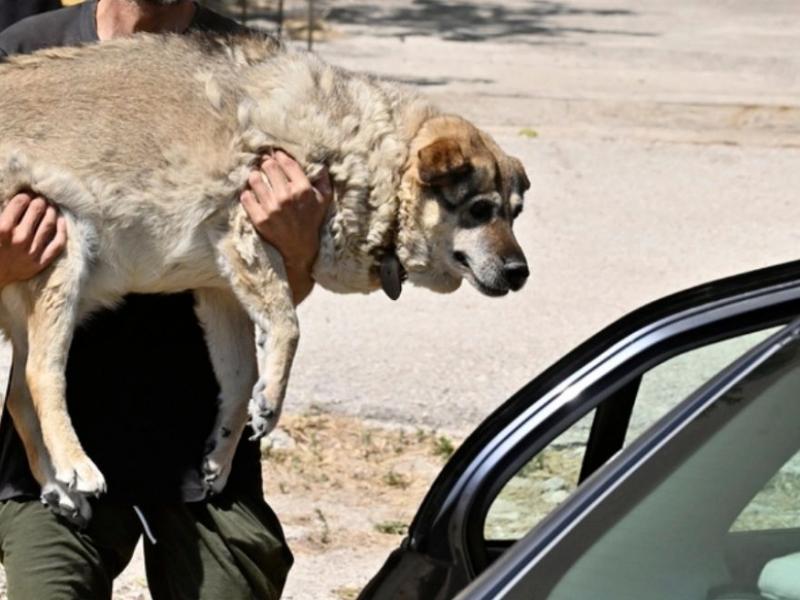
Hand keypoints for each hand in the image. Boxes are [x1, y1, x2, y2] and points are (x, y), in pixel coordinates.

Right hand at [0, 193, 66, 287]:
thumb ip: (3, 215)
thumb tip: (17, 200)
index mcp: (2, 228)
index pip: (20, 202)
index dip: (25, 195)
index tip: (27, 195)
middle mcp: (19, 239)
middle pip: (37, 210)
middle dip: (40, 201)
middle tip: (41, 199)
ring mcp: (31, 251)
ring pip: (49, 224)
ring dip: (52, 211)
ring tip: (51, 207)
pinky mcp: (40, 262)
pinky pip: (57, 244)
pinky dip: (62, 230)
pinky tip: (62, 221)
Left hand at [240, 150, 332, 303]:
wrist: (299, 249)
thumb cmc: (312, 222)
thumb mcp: (324, 201)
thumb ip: (324, 181)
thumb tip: (321, 164)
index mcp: (303, 189)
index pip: (286, 162)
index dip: (279, 155)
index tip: (275, 155)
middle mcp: (287, 197)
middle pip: (268, 166)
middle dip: (265, 163)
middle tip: (264, 164)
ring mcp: (272, 208)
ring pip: (254, 179)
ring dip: (254, 177)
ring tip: (256, 178)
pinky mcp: (259, 219)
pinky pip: (246, 197)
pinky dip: (247, 194)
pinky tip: (252, 194)